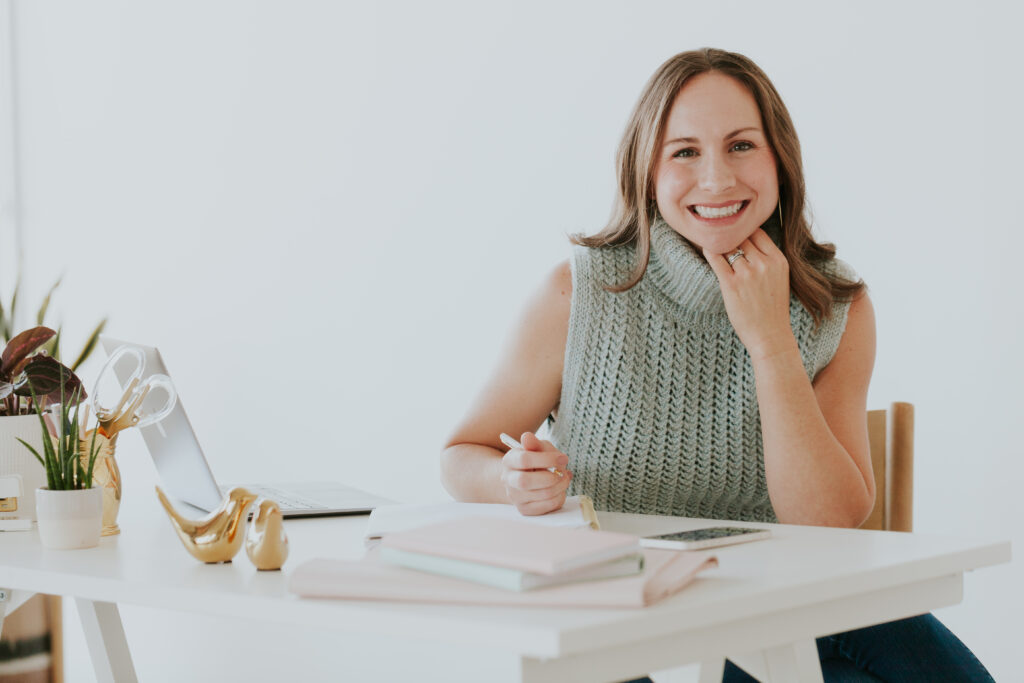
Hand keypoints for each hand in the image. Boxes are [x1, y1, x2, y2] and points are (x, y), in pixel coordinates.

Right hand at [501, 431, 571, 515]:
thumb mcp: (537, 448)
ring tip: (564, 479)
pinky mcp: (525, 510)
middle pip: (525, 481)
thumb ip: (535, 443)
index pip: (524, 460)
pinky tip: (559, 490)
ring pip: (541, 495)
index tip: (563, 458)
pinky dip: (559, 497)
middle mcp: (508, 480)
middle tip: (563, 473)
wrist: (526, 478)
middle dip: (551, 477)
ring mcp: (515, 497)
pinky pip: (546, 507)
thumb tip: (527, 437)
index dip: (547, 459)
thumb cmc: (535, 460)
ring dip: (560, 487)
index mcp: (509, 460)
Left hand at [704, 228, 796, 359]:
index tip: (735, 236)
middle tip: (720, 239)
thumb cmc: (772, 310)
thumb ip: (767, 260)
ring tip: (712, 245)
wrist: (770, 336)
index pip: (758, 232)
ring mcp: (747, 273)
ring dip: (719, 246)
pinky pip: (716, 259)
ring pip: (728, 246)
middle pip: (741, 237)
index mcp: (778, 260)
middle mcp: (764, 264)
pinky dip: (709, 252)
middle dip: (730, 238)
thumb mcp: (779, 278)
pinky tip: (705, 249)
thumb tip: (747, 244)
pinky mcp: (731, 284)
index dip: (744, 232)